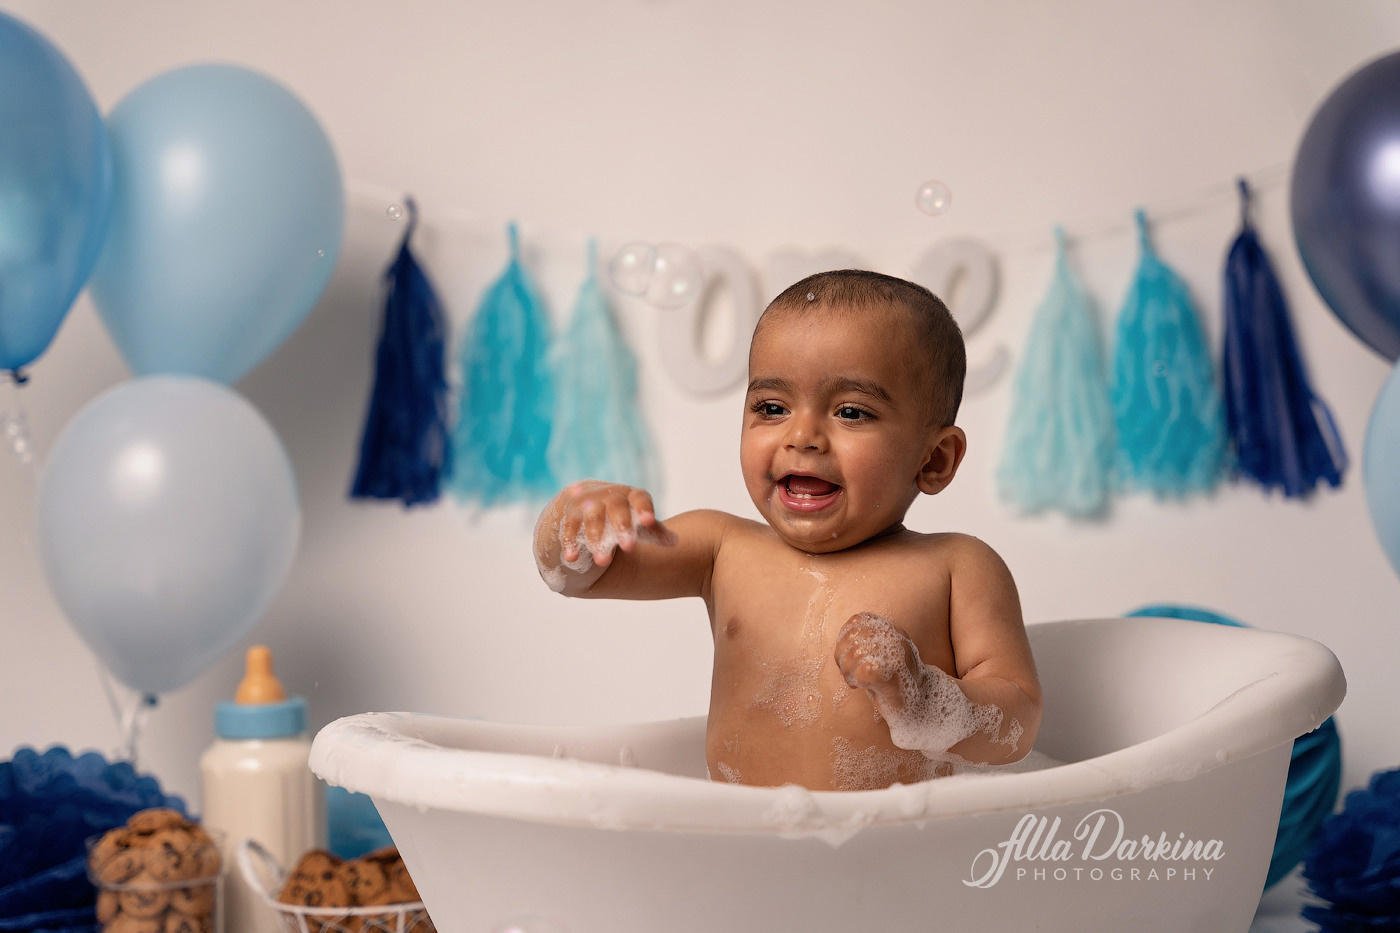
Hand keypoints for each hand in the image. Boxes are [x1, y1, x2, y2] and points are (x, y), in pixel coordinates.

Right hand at [556, 481, 675, 567]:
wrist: (590, 501)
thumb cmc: (623, 515)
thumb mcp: (639, 520)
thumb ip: (655, 531)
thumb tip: (675, 541)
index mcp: (630, 496)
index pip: (640, 498)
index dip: (644, 509)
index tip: (650, 521)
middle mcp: (609, 496)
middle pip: (616, 507)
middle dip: (622, 526)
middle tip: (629, 548)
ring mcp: (589, 504)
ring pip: (592, 518)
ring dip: (596, 539)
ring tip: (602, 562)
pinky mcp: (571, 515)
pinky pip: (569, 527)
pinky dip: (570, 542)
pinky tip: (571, 558)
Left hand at [834, 611, 925, 714]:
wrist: (919, 706)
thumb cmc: (895, 683)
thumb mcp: (883, 655)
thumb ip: (866, 644)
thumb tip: (840, 646)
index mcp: (893, 631)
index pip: (859, 620)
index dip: (844, 635)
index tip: (843, 652)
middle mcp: (896, 640)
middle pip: (854, 636)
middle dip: (841, 655)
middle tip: (844, 671)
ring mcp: (897, 656)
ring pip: (855, 654)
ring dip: (846, 670)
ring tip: (851, 681)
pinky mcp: (892, 676)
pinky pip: (862, 671)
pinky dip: (855, 679)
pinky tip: (860, 685)